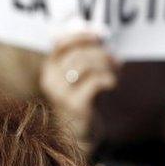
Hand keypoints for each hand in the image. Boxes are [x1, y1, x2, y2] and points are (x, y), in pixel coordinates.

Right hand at [39, 33, 117, 152]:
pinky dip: (108, 78)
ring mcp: (61, 94)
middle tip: (115, 58)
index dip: (82, 36)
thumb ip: (82, 55)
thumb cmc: (82, 98)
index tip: (100, 35)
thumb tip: (97, 32)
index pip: (61, 44)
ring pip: (86, 65)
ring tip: (115, 71)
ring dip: (106, 65)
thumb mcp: (77, 76)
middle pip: (77, 54)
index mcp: (49, 70)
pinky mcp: (76, 105)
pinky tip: (112, 83)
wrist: (80, 133)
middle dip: (100, 52)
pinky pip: (95, 82)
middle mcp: (51, 81)